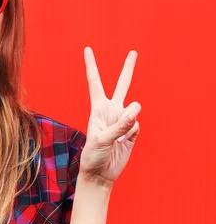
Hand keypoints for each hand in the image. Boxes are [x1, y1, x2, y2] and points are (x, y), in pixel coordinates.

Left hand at [79, 47, 141, 187]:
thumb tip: (134, 113)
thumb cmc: (93, 156)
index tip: (87, 49)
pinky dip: (131, 134)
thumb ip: (118, 126)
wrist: (100, 173)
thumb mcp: (101, 140)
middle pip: (122, 85)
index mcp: (98, 108)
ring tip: (118, 137)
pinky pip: (137, 125)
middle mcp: (111, 111)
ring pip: (135, 108)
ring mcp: (123, 120)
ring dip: (129, 121)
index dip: (91, 66)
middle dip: (128, 69)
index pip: (95, 83)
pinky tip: (123, 143)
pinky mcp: (132, 131)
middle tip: (133, 52)